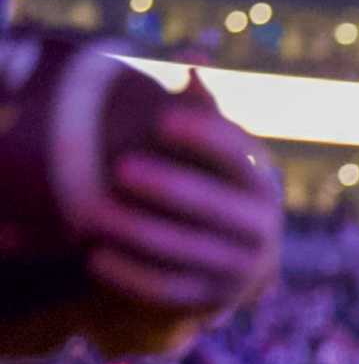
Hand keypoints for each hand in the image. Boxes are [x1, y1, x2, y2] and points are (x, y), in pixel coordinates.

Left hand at [82, 86, 281, 318]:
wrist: (229, 265)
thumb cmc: (210, 190)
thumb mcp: (211, 154)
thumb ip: (200, 112)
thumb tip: (195, 61)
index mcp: (261, 182)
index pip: (241, 156)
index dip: (205, 138)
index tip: (161, 120)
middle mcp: (261, 229)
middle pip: (219, 207)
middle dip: (171, 188)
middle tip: (121, 169)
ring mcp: (239, 270)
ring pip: (191, 251)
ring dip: (140, 233)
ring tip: (92, 214)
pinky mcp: (211, 301)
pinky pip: (170, 290)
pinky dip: (131, 276)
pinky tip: (94, 257)